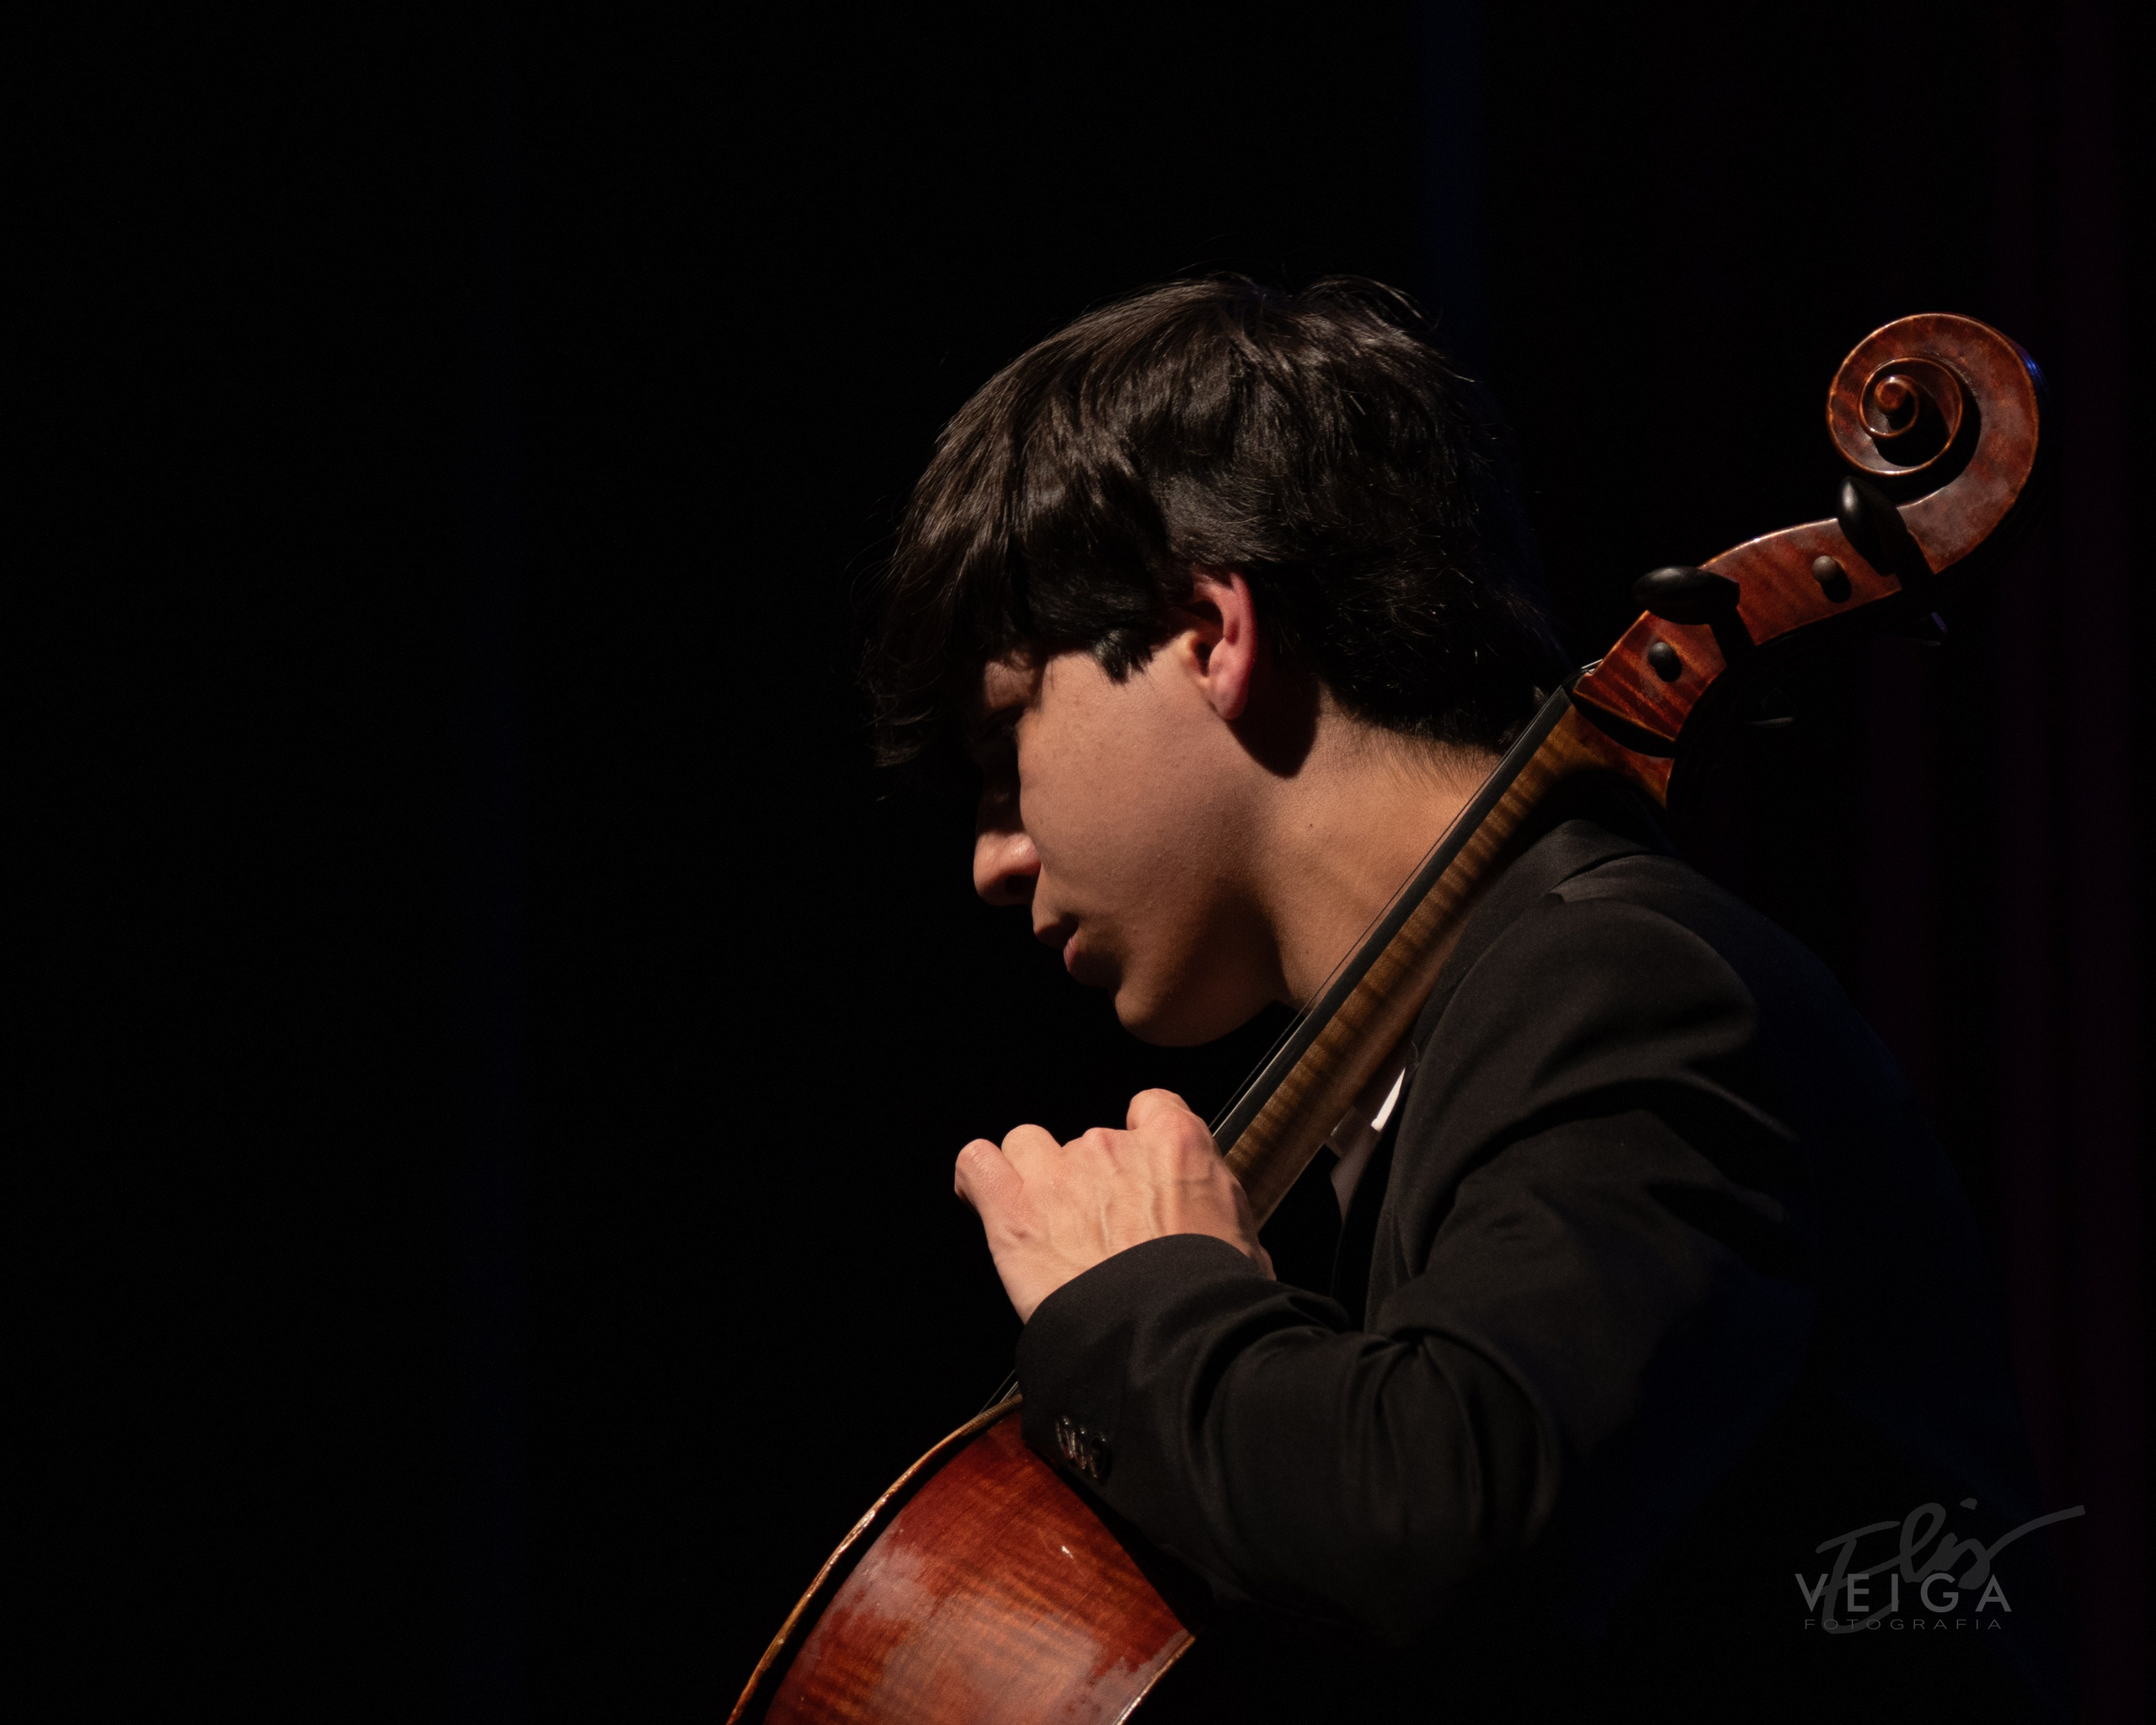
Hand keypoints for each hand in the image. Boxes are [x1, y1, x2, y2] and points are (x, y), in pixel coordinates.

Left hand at [954, 1088, 1272, 1321]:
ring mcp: (1059, 1174)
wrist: (1171, 1337)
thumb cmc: (1212, 1300)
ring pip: (1028, 1146)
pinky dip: (978, 1179)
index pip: (1151, 1107)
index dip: (1141, 1141)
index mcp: (1175, 1144)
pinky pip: (977, 1164)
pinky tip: (985, 1198)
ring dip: (1032, 1176)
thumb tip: (1206, 1216)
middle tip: (1101, 1236)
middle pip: (1087, 1142)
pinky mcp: (1015, 1210)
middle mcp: (1113, 1148)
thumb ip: (1210, 1204)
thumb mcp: (1241, 1238)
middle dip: (1090, 1182)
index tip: (1139, 1175)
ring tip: (1046, 1225)